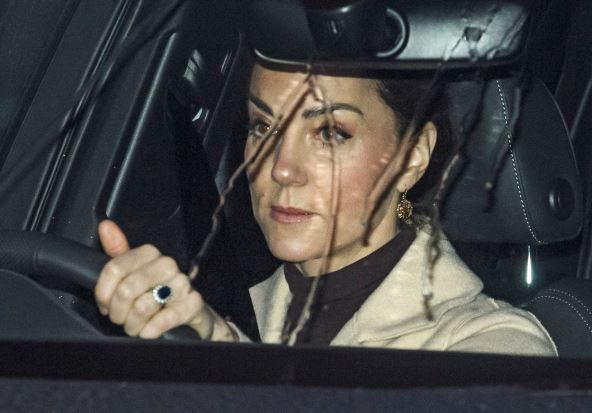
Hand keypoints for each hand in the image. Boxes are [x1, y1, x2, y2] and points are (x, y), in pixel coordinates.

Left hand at [95, 220, 236, 340]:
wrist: (191, 314)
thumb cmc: (158, 294)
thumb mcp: (135, 273)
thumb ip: (118, 252)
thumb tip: (105, 226)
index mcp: (150, 254)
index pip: (114, 269)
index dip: (103, 293)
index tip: (105, 304)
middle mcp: (167, 265)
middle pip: (126, 289)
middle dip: (118, 312)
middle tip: (121, 319)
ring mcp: (182, 284)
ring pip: (142, 306)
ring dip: (133, 325)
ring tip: (136, 327)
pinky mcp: (193, 303)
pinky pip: (164, 319)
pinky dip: (150, 331)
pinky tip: (147, 333)